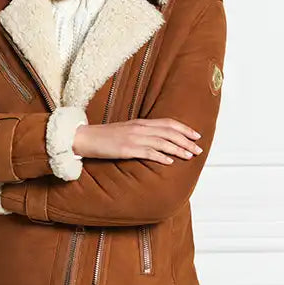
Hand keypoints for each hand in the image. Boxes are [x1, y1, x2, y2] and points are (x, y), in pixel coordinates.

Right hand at [73, 118, 202, 164]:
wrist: (85, 137)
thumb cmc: (104, 137)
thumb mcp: (126, 130)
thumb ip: (141, 132)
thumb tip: (157, 140)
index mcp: (140, 122)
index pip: (168, 123)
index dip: (184, 128)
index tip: (196, 135)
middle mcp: (139, 128)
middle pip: (169, 132)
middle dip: (186, 140)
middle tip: (198, 149)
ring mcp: (134, 138)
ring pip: (162, 142)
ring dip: (178, 149)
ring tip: (189, 156)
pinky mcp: (127, 149)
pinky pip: (147, 152)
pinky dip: (160, 156)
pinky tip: (170, 162)